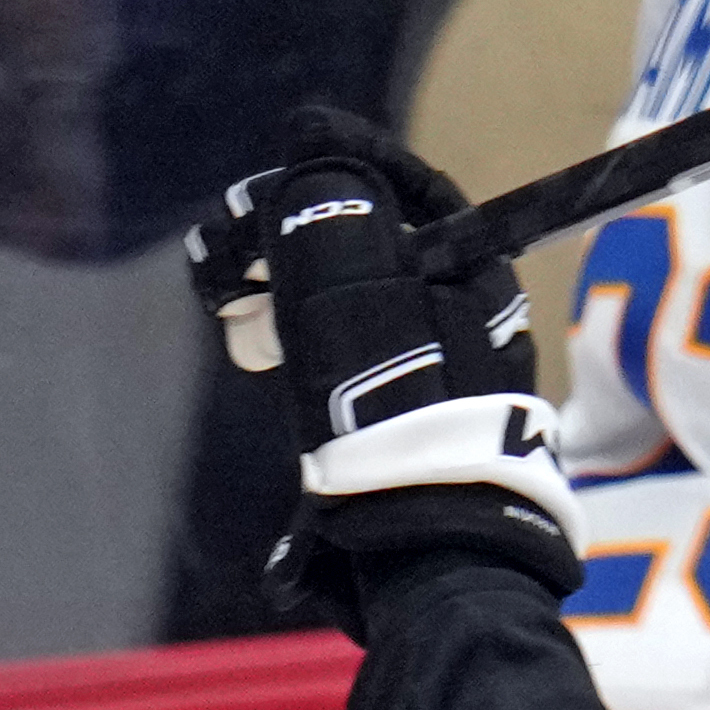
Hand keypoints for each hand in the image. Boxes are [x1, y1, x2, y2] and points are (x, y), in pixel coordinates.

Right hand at [182, 107, 577, 633]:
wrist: (432, 560)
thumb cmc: (401, 431)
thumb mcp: (355, 307)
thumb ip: (328, 224)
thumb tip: (308, 149)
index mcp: (475, 280)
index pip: (405, 194)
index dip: (336, 171)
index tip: (278, 170)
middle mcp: (468, 319)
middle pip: (373, 248)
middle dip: (294, 243)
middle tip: (235, 264)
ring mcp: (441, 376)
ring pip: (354, 304)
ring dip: (287, 298)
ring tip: (239, 323)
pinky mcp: (408, 426)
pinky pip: (351, 359)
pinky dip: (301, 346)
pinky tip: (264, 358)